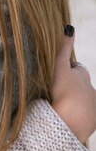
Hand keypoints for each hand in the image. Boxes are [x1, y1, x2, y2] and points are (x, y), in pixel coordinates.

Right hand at [51, 28, 95, 142]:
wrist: (68, 122)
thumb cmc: (62, 92)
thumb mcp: (60, 67)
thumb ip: (64, 48)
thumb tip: (70, 28)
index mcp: (82, 75)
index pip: (75, 68)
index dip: (66, 70)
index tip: (58, 77)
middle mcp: (91, 88)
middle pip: (80, 83)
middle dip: (73, 85)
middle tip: (59, 91)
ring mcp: (93, 105)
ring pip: (84, 99)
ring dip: (76, 100)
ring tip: (63, 106)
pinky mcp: (93, 120)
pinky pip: (87, 115)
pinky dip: (81, 115)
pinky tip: (70, 117)